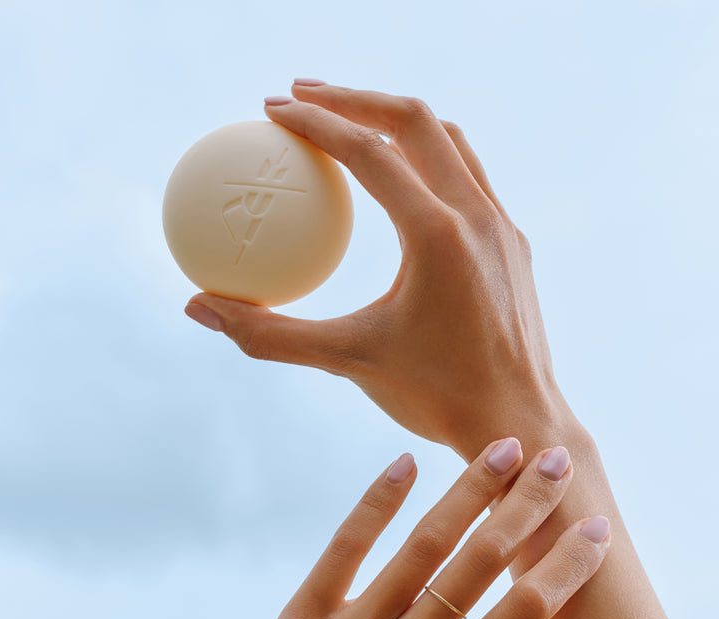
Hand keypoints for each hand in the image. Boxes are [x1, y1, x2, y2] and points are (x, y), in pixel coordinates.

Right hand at [186, 82, 576, 460]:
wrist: (519, 423)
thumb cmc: (436, 398)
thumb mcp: (347, 361)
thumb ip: (269, 335)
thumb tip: (199, 308)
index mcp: (438, 234)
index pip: (368, 151)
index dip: (314, 121)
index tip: (271, 110)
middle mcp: (477, 216)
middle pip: (415, 120)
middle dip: (355, 97)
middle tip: (303, 94)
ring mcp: (502, 227)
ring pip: (450, 141)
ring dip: (397, 121)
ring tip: (350, 123)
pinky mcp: (514, 245)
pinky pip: (469, 178)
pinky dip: (429, 159)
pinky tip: (399, 183)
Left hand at [201, 440, 609, 618]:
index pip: (525, 612)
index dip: (565, 566)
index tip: (596, 529)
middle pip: (480, 564)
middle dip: (526, 507)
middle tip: (558, 461)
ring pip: (421, 547)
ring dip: (467, 492)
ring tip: (503, 449)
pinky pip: (343, 549)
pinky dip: (375, 504)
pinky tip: (405, 464)